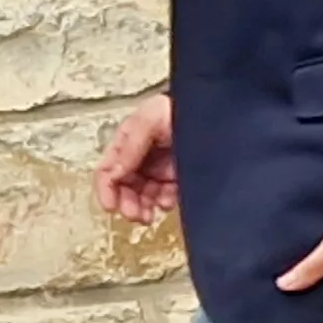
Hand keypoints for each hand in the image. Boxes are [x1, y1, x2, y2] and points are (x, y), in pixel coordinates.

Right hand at [95, 94, 176, 223]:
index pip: (108, 170)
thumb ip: (131, 146)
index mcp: (127, 143)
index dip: (106, 190)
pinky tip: (167, 202)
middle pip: (125, 187)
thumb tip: (115, 174)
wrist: (216, 108)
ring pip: (144, 195)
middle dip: (127, 203)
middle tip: (134, 214)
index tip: (111, 207)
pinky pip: (166, 195)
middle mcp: (141, 158)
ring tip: (148, 215)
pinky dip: (163, 202)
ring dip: (143, 207)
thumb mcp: (149, 120)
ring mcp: (160, 167)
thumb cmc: (178, 107)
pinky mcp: (180, 175)